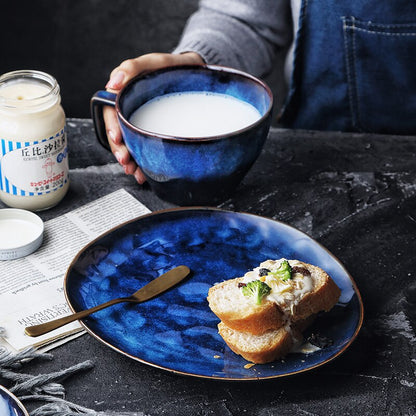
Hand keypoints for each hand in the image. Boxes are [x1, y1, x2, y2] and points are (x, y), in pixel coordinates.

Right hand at [103, 52, 203, 183]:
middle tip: (126, 162)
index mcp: (123, 94)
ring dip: (129, 160)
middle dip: (119, 149)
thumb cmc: (171, 68)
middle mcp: (129, 110)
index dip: (111, 126)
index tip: (117, 138)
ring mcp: (140, 122)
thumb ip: (132, 68)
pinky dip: (142, 162)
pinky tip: (142, 172)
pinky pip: (142, 147)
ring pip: (128, 143)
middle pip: (117, 131)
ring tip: (134, 171)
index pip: (110, 111)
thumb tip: (113, 83)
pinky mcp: (150, 132)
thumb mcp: (153, 63)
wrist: (194, 75)